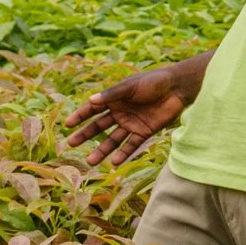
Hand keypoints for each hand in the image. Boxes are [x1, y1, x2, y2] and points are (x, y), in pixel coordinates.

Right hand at [63, 59, 200, 165]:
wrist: (178, 87)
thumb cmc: (154, 82)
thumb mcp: (130, 86)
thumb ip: (112, 94)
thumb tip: (90, 100)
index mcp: (115, 99)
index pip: (93, 109)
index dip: (80, 116)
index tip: (67, 124)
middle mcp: (120, 113)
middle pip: (99, 126)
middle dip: (85, 135)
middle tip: (71, 144)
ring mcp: (132, 123)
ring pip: (113, 139)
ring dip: (102, 150)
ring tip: (91, 161)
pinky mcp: (145, 131)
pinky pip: (131, 145)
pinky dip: (123, 153)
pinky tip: (114, 162)